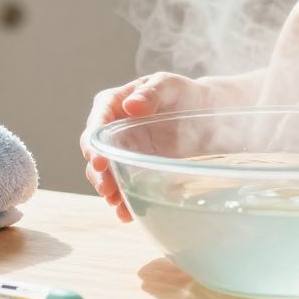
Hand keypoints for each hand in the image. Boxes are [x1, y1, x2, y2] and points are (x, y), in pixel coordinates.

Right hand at [79, 72, 200, 222]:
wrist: (204, 112)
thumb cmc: (182, 92)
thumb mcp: (169, 85)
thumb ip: (150, 93)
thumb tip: (130, 106)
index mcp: (113, 104)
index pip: (97, 123)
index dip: (94, 143)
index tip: (99, 160)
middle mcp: (112, 129)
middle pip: (96, 152)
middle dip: (98, 172)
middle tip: (106, 188)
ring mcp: (123, 151)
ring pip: (106, 173)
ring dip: (108, 189)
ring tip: (117, 203)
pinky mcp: (135, 168)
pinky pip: (124, 185)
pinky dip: (124, 200)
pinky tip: (127, 213)